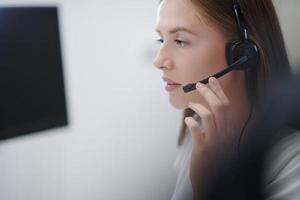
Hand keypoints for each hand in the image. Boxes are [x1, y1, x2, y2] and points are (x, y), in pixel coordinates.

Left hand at [185, 77, 239, 197]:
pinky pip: (197, 130)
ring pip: (209, 115)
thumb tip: (208, 106)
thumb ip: (218, 125)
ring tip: (191, 103)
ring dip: (198, 105)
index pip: (227, 105)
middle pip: (219, 106)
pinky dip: (191, 122)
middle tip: (198, 85)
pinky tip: (188, 121)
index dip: (218, 90)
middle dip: (208, 92)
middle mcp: (226, 135)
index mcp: (230, 130)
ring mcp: (216, 142)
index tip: (211, 79)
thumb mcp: (220, 140)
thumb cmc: (213, 159)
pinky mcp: (204, 149)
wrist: (211, 181)